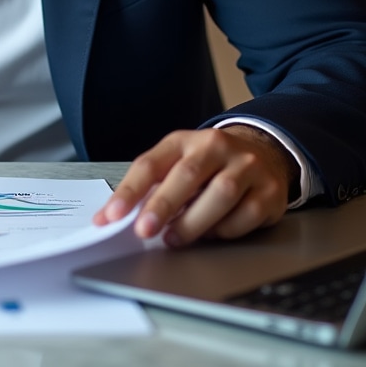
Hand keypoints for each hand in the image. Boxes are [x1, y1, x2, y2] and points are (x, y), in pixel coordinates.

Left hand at [93, 126, 297, 246]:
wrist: (263, 152)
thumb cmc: (208, 164)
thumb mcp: (177, 163)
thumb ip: (152, 187)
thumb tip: (117, 218)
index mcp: (182, 140)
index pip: (150, 164)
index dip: (129, 191)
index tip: (111, 216)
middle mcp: (214, 147)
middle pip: (186, 175)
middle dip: (162, 205)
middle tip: (144, 231)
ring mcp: (245, 166)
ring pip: (220, 194)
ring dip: (194, 222)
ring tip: (174, 239)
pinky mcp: (269, 190)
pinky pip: (247, 214)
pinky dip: (226, 229)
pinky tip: (212, 234)